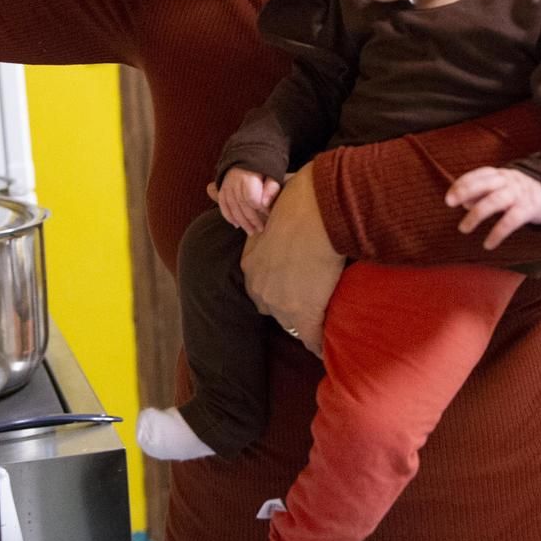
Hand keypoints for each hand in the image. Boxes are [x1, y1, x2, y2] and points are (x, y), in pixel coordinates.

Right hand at [208, 168, 280, 233]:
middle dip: (252, 220)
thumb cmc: (264, 166)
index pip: (252, 198)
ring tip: (251, 232)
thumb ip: (271, 187)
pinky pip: (223, 205)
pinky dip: (228, 216)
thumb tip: (265, 204)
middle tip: (261, 229)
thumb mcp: (273, 173)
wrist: (248, 153)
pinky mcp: (222, 189)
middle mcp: (235, 182)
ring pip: (232, 207)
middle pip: (242, 205)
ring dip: (241, 222)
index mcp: (248, 177)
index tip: (270, 215)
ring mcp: (227, 186)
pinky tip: (236, 225)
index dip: (261, 209)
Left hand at [239, 170, 342, 356]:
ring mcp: (280, 303)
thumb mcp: (266, 208)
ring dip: (305, 326)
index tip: (294, 288)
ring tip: (321, 330)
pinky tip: (327, 351)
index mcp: (251, 264)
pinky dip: (319, 345)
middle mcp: (259, 286)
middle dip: (288, 309)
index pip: (261, 287)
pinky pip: (311, 338)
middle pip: (272, 309)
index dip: (279, 288)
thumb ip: (255, 212)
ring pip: (291, 324)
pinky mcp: (304, 313)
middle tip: (308, 304)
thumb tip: (214, 189)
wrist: (316, 211)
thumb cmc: (296, 201)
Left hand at [445, 166, 540, 249]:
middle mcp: (509, 181)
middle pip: (485, 184)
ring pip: (495, 202)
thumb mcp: (500, 188)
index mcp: (500, 174)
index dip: (462, 184)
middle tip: (449, 203)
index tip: (449, 197)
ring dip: (476, 215)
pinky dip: (497, 233)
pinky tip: (488, 244)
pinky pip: (510, 222)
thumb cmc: (516, 193)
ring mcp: (518, 195)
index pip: (478, 174)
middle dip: (465, 191)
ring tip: (463, 229)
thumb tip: (464, 203)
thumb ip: (481, 194)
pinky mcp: (527, 210)